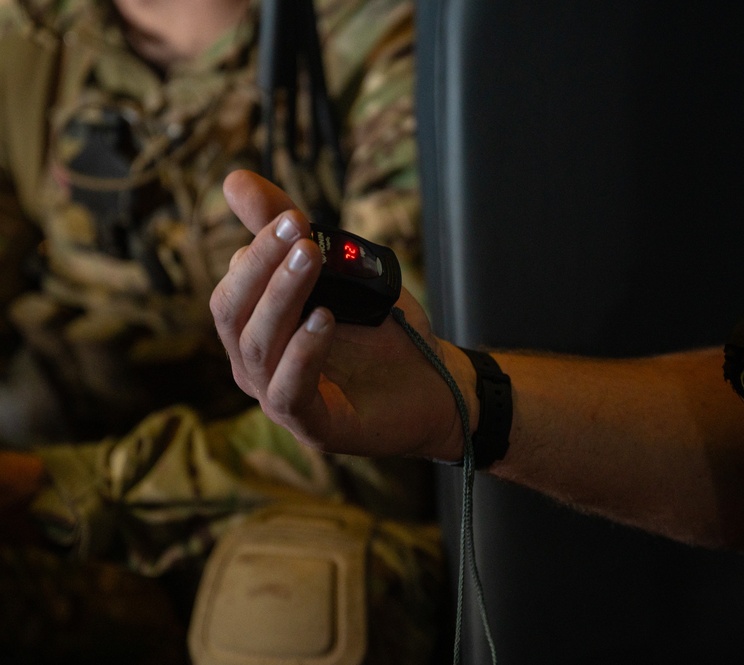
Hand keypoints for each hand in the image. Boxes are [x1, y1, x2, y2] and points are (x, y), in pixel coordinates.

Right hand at [211, 170, 466, 460]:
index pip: (233, 282)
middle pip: (232, 313)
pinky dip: (302, 353)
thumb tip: (234, 179)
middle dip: (263, 268)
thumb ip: (288, 229)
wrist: (434, 381)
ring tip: (311, 262)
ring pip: (257, 347)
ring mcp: (277, 395)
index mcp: (254, 325)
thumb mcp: (339, 270)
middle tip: (301, 236)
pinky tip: (324, 320)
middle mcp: (255, 362)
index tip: (293, 217)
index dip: (259, 247)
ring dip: (283, 299)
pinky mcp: (309, 424)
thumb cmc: (380, 328)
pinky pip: (287, 391)